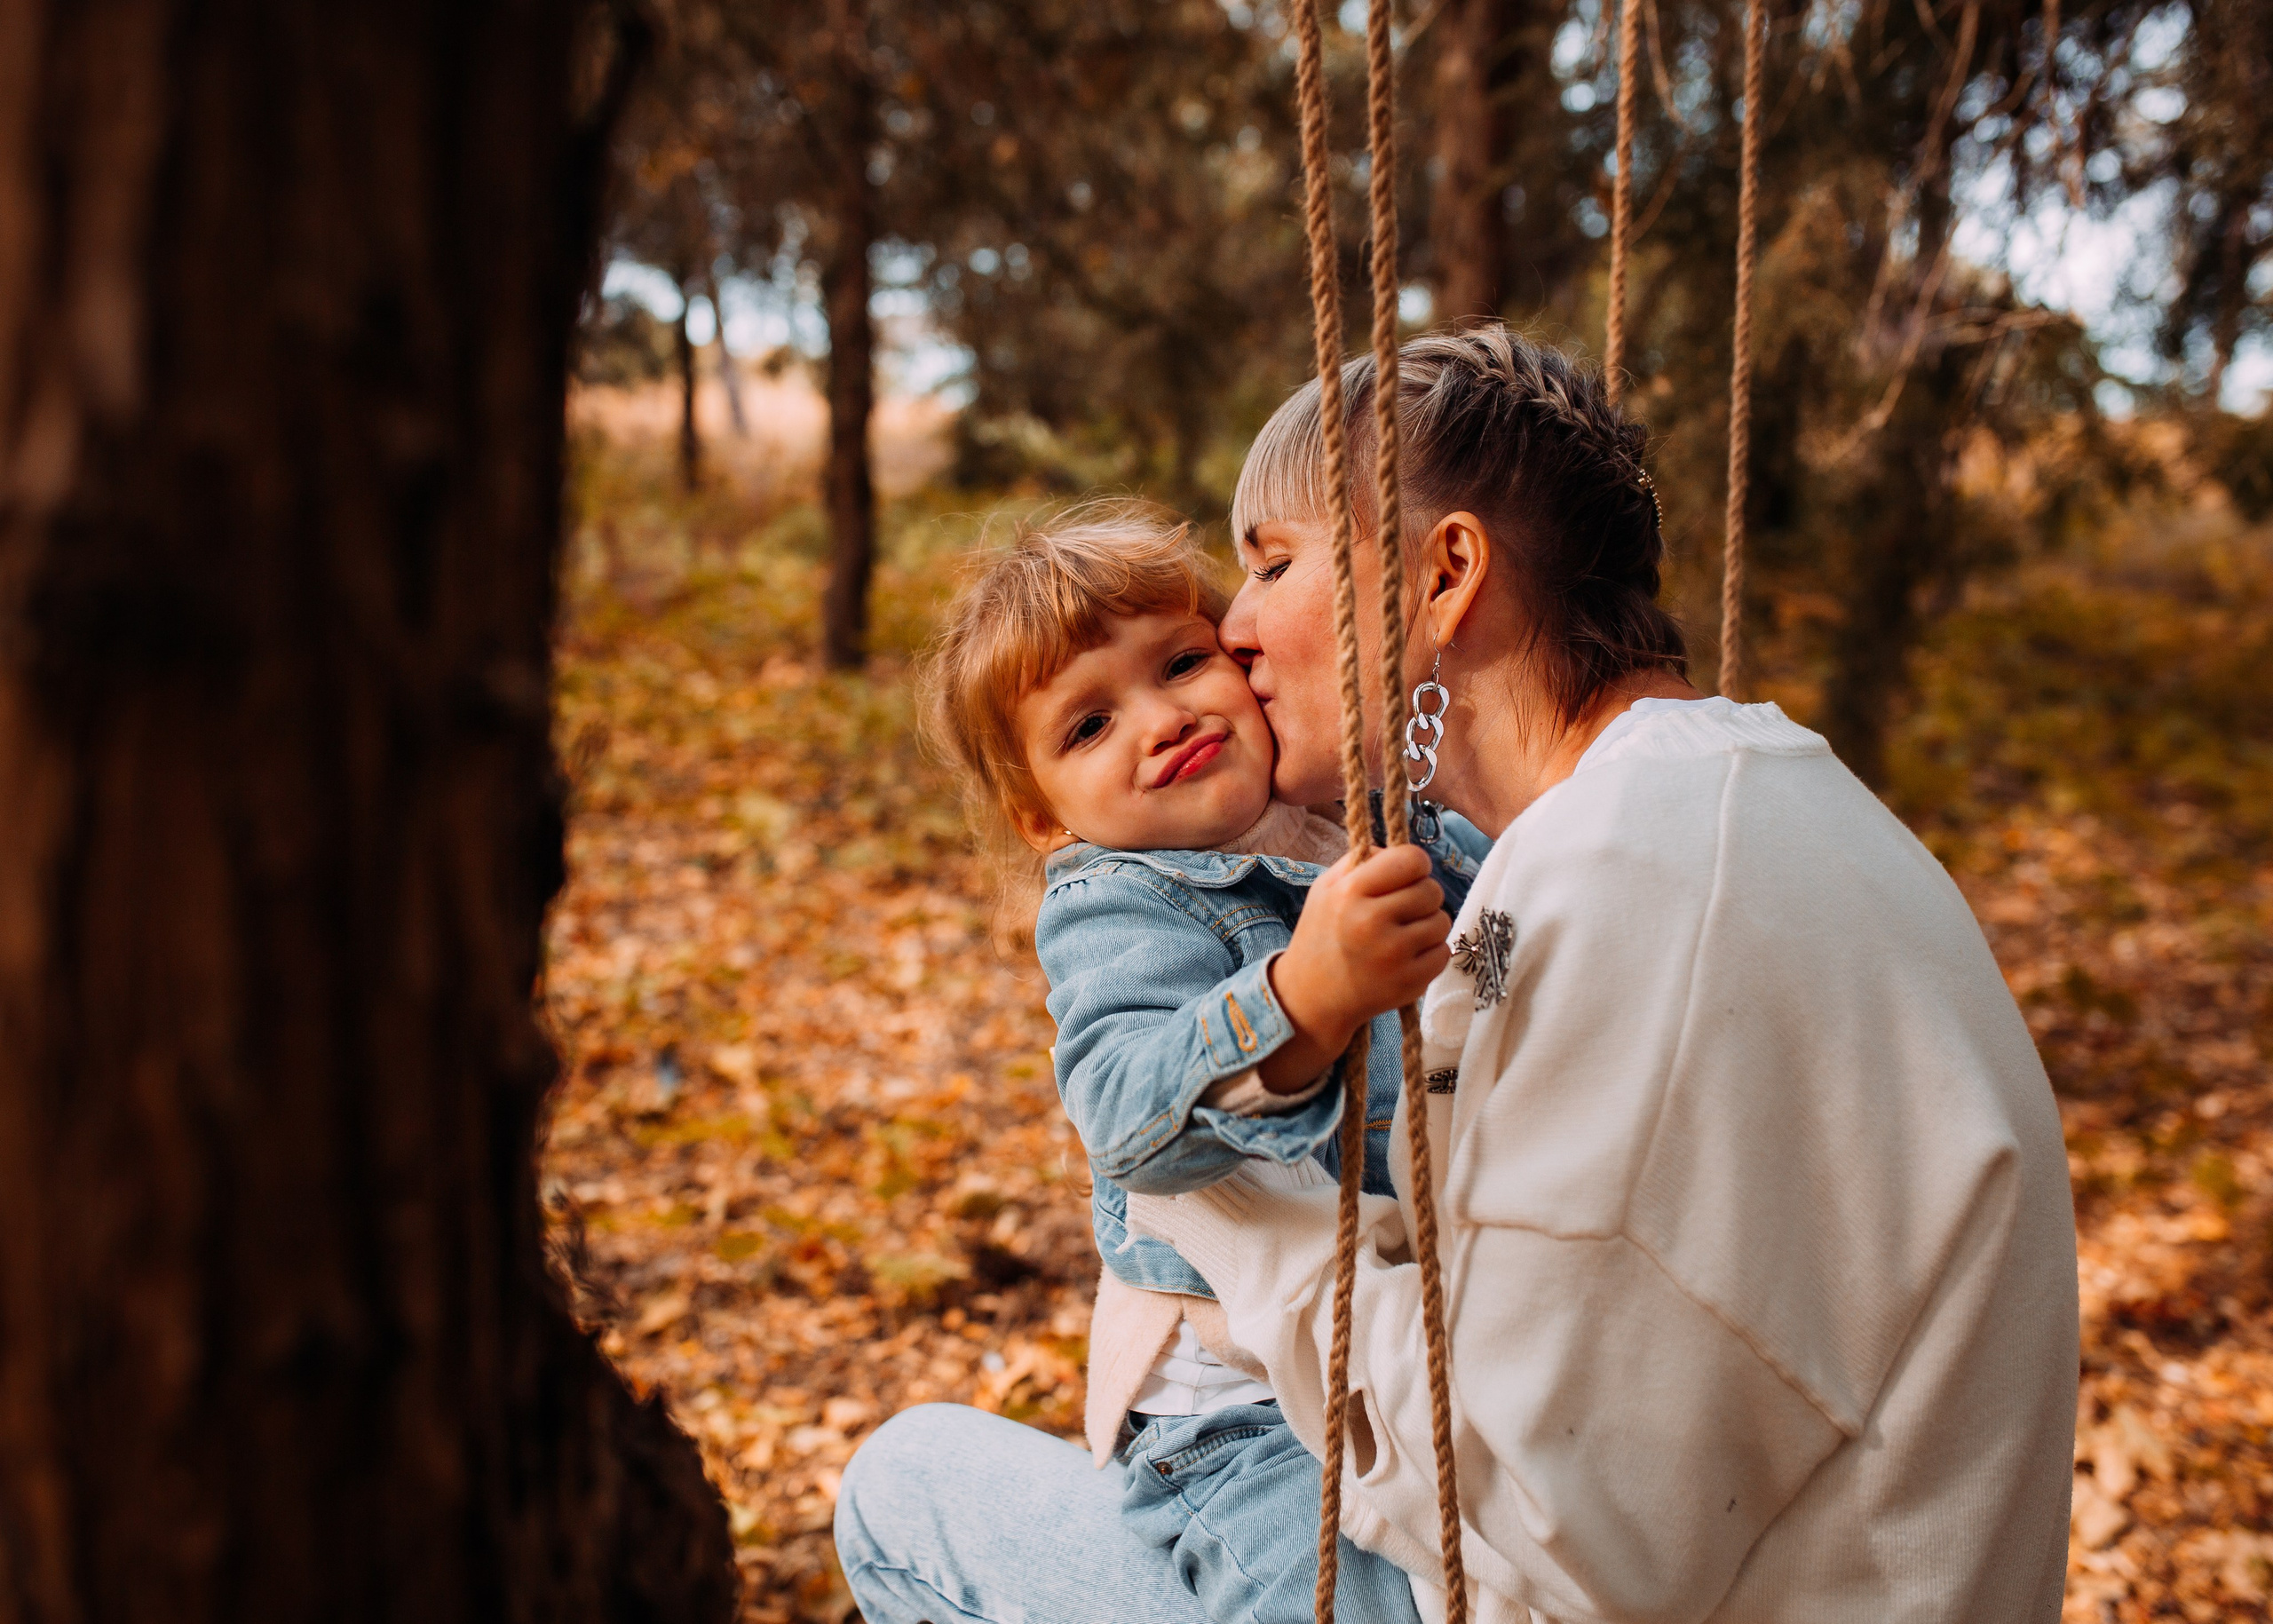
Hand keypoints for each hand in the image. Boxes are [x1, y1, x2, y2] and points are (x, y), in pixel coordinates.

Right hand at [1259, 844, 1449, 1091]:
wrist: (1310, 997)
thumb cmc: (1321, 935)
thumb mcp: (1326, 889)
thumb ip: (1362, 860)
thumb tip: (1399, 848)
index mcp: (1350, 892)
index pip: (1412, 859)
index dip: (1415, 865)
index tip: (1407, 875)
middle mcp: (1371, 922)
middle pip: (1431, 890)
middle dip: (1421, 896)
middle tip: (1402, 909)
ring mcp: (1393, 955)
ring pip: (1441, 921)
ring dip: (1427, 925)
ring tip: (1401, 934)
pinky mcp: (1409, 983)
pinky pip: (1443, 952)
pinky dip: (1430, 952)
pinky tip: (1406, 956)